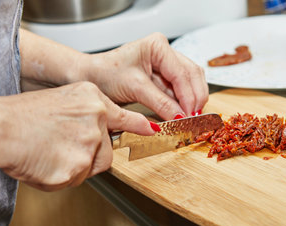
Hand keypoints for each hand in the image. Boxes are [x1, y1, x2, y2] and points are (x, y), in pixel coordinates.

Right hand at [0, 82, 155, 190]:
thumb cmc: (23, 116)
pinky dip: (60, 177)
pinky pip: (75, 180)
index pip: (125, 117)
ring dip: (76, 167)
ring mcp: (88, 145)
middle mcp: (95, 120)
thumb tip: (100, 132)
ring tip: (51, 153)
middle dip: (90, 155)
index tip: (152, 131)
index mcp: (92, 100)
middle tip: (63, 147)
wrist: (0, 128)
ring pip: (92, 167)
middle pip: (106, 151)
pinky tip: (45, 163)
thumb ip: (88, 114)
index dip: (140, 126)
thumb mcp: (63, 100)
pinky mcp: (77, 168)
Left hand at [84, 33, 208, 119]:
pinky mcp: (163, 78)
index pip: (182, 73)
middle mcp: (165, 52)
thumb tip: (180, 117)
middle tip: (195, 119)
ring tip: (191, 118)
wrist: (90, 78)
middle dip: (195, 98)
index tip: (190, 116)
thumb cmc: (105, 74)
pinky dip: (184, 103)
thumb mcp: (135, 88)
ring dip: (192, 101)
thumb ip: (160, 102)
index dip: (189, 96)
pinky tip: (184, 114)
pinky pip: (180, 90)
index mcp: (158, 46)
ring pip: (190, 82)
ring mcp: (166, 65)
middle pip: (191, 75)